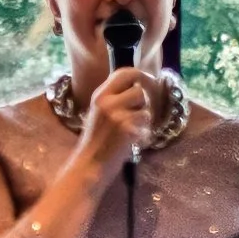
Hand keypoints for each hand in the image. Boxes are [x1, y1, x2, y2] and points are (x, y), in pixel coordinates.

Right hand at [80, 66, 157, 180]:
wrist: (89, 165)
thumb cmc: (96, 141)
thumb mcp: (99, 113)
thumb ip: (114, 99)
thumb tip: (138, 86)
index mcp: (99, 95)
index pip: (124, 72)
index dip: (140, 75)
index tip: (149, 82)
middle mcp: (107, 101)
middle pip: (139, 91)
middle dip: (143, 104)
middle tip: (139, 116)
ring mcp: (116, 115)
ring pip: (145, 109)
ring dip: (144, 121)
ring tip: (132, 132)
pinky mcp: (126, 129)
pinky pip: (146, 125)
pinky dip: (144, 134)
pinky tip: (133, 142)